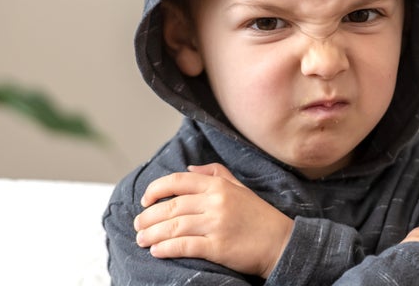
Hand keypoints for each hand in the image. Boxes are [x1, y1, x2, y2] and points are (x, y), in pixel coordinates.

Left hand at [133, 163, 293, 277]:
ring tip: (141, 240)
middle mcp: (216, 202)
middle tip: (137, 225)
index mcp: (219, 186)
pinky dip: (166, 248)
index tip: (145, 200)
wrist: (281, 243)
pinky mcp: (218, 247)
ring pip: (173, 226)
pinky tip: (157, 251)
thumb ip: (215, 173)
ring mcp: (217, 224)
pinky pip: (184, 246)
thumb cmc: (259, 216)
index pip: (178, 181)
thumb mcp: (240, 187)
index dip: (156, 189)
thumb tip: (190, 167)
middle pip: (171, 206)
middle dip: (148, 217)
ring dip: (152, 234)